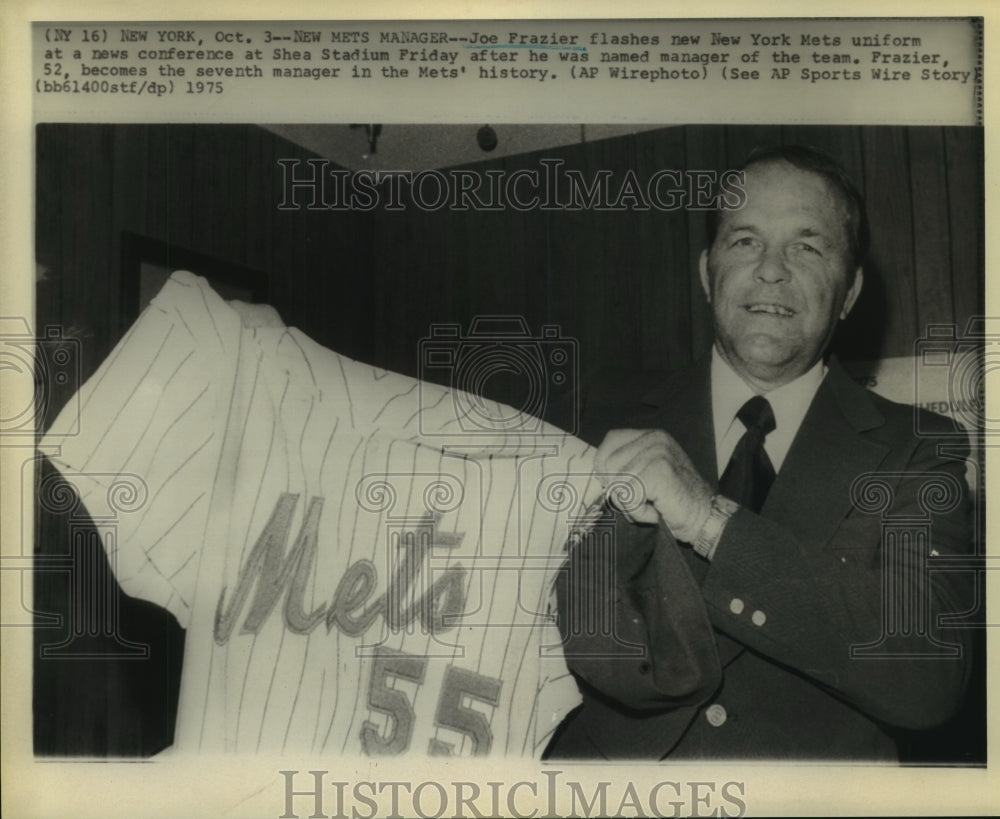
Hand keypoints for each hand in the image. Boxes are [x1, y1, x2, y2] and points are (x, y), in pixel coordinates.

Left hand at [595, 428, 713, 541]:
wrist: (705, 518)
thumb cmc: (674, 500)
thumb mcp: (648, 472)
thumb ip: (625, 464)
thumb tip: (597, 470)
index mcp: (652, 436)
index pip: (610, 440)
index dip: (604, 464)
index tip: (616, 483)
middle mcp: (655, 439)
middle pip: (608, 463)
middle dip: (619, 490)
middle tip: (643, 499)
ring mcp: (658, 453)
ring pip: (617, 483)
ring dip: (630, 503)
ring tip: (652, 504)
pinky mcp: (659, 471)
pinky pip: (628, 496)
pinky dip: (637, 511)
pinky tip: (656, 510)